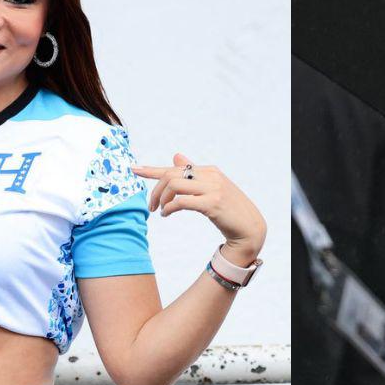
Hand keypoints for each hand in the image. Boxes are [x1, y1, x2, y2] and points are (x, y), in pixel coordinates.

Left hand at [133, 153, 266, 262]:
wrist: (251, 228)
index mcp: (209, 170)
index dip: (152, 169)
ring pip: (174, 186)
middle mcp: (211, 176)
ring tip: (159, 211)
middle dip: (155, 190)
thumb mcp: (211, 189)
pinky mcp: (213, 204)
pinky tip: (167, 214)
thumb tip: (176, 156)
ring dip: (161, 199)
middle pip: (171, 175)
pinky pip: (182, 201)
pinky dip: (170, 208)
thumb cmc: (229, 210)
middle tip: (150, 206)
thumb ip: (193, 173)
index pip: (175, 167)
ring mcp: (213, 189)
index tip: (134, 170)